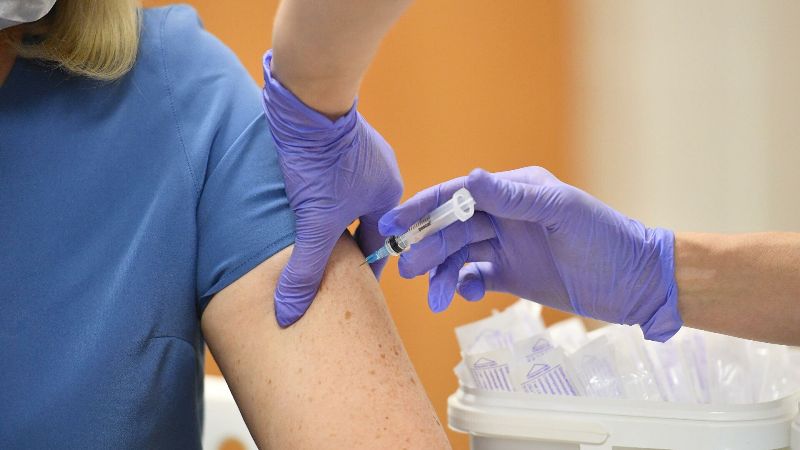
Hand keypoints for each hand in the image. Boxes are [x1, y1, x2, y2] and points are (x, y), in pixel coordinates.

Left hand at [263, 51, 401, 326]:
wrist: (307, 100)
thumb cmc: (321, 160)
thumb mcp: (314, 224)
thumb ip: (305, 271)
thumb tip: (290, 316)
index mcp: (389, 197)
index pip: (378, 247)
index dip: (359, 272)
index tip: (344, 292)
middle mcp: (381, 175)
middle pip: (361, 224)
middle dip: (342, 247)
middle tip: (320, 270)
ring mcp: (361, 153)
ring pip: (344, 201)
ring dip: (327, 219)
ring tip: (304, 238)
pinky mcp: (336, 139)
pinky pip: (332, 178)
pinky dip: (318, 195)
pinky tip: (298, 202)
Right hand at [379, 167, 680, 340]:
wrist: (635, 283)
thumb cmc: (605, 239)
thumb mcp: (561, 213)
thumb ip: (514, 198)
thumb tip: (472, 176)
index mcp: (514, 191)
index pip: (460, 195)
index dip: (425, 206)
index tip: (395, 220)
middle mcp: (505, 216)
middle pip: (453, 228)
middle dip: (427, 246)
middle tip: (406, 267)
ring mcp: (506, 246)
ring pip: (459, 255)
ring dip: (440, 272)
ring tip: (431, 297)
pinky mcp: (511, 275)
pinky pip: (474, 276)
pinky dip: (462, 285)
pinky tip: (461, 295)